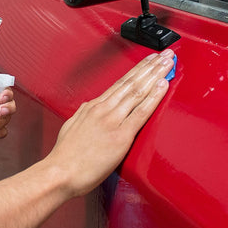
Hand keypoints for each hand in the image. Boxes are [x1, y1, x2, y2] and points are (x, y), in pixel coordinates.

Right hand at [46, 50, 174, 198]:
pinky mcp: (121, 135)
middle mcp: (103, 109)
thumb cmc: (64, 156)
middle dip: (150, 67)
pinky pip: (141, 112)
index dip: (136, 71)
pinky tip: (163, 85)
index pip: (119, 84)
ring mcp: (112, 120)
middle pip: (131, 83)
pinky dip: (154, 96)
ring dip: (155, 75)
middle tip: (165, 55)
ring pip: (138, 91)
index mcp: (92, 108)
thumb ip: (83, 114)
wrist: (59, 172)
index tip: (148, 61)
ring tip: (168, 64)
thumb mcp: (70, 126)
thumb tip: (89, 106)